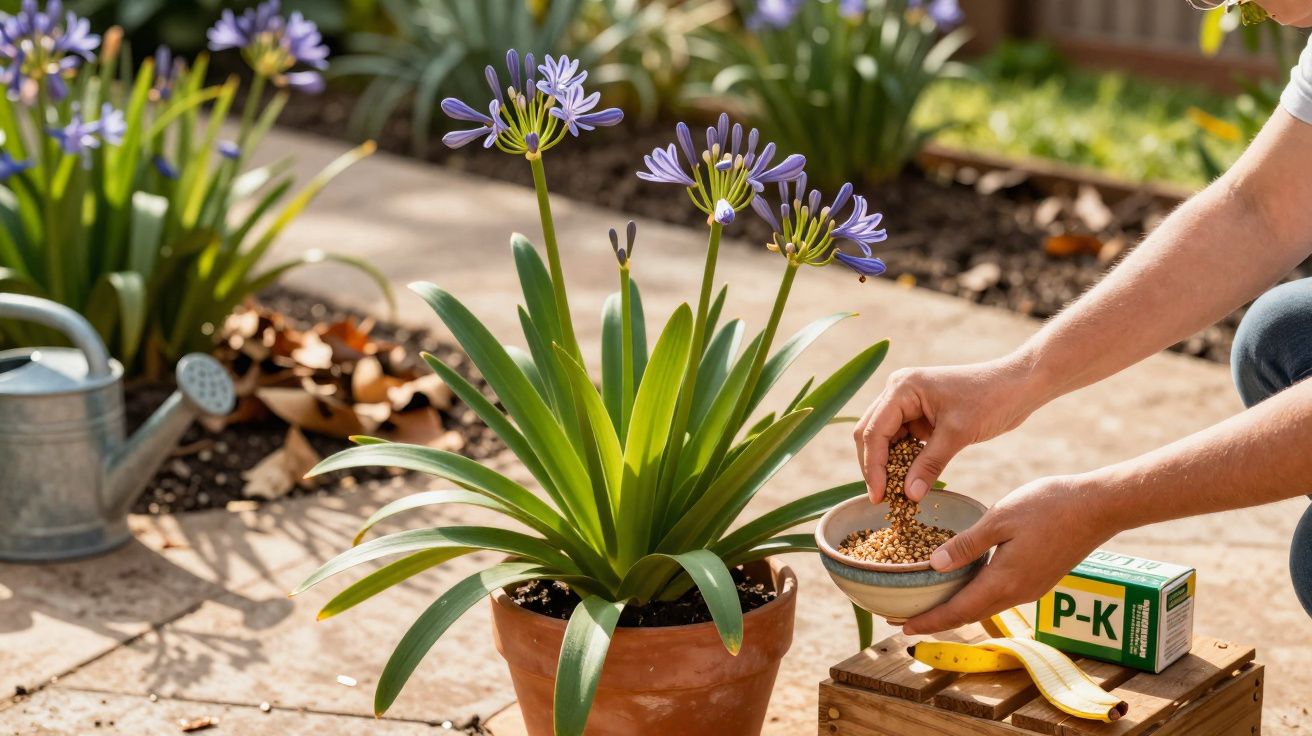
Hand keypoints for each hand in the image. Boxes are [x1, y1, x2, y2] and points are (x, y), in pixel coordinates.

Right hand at [854, 357, 1044, 502]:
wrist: (1018, 385)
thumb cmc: (990, 400)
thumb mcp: (958, 434)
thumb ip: (930, 464)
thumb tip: (908, 496)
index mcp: (902, 388)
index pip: (873, 432)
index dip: (873, 467)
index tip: (878, 496)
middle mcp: (898, 391)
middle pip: (870, 433)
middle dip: (874, 466)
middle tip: (881, 499)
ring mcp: (908, 402)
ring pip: (884, 438)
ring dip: (888, 465)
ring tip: (894, 494)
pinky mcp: (920, 413)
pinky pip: (902, 440)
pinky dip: (903, 460)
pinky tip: (908, 481)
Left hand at [901, 475, 1114, 634]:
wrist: (1098, 507)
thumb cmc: (1048, 507)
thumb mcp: (999, 519)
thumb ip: (967, 545)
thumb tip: (934, 566)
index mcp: (1004, 581)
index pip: (958, 610)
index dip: (928, 621)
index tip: (901, 629)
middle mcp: (1017, 593)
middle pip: (969, 614)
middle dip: (936, 620)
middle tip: (905, 622)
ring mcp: (1031, 589)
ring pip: (985, 606)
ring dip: (956, 610)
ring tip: (930, 606)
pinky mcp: (1039, 580)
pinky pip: (999, 596)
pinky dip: (975, 597)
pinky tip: (964, 586)